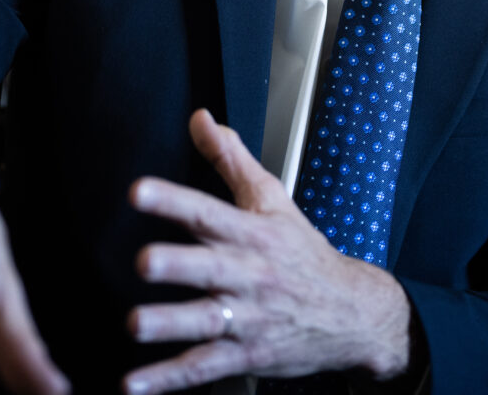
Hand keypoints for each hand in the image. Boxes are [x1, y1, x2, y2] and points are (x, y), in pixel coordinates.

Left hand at [124, 109, 411, 393]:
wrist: (352, 312)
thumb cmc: (304, 253)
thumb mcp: (272, 199)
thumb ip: (230, 158)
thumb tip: (200, 119)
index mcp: (252, 234)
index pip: (209, 211)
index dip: (174, 200)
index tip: (138, 191)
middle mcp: (249, 275)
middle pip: (210, 267)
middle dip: (178, 264)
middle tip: (144, 260)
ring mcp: (248, 317)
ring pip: (206, 321)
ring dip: (170, 324)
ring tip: (135, 324)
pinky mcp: (245, 354)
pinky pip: (204, 367)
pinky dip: (169, 379)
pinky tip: (136, 383)